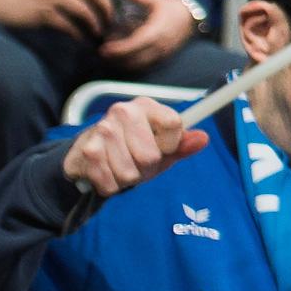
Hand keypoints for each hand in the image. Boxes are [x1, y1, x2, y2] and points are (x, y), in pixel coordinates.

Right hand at [61, 94, 208, 199]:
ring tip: (119, 165)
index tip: (161, 147)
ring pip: (130, 173)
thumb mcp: (161, 147)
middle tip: (135, 160)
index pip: (175, 125)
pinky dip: (111, 185)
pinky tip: (105, 172)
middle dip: (145, 167)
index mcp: (146, 105)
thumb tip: (203, 139)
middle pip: (150, 156)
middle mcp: (123, 111)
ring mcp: (103, 129)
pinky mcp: (88, 150)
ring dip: (126, 178)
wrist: (86, 153)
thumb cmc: (131, 149)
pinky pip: (111, 183)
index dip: (170, 145)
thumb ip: (182, 145)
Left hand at [98, 0, 200, 68]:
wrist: (191, 19)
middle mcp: (160, 45)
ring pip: (139, 65)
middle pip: (135, 58)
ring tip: (106, 57)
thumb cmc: (172, 8)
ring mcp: (161, 53)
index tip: (104, 49)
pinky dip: (130, 65)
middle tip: (100, 53)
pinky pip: (144, 66)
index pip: (137, 44)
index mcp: (158, 31)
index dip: (120, 49)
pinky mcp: (161, 58)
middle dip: (116, 59)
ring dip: (121, 64)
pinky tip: (119, 60)